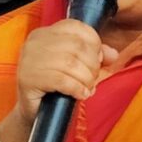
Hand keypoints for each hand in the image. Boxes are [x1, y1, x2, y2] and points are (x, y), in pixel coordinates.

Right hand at [3, 20, 114, 139]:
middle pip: (76, 45)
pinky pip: (61, 80)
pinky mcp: (28, 79)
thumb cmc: (56, 88)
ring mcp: (29, 60)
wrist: (34, 114)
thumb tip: (113, 54)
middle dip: (92, 64)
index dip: (93, 43)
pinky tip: (80, 95)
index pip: (75, 27)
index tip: (98, 60)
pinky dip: (77, 88)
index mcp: (45, 33)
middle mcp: (35, 42)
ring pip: (70, 63)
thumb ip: (94, 56)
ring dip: (86, 79)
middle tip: (93, 79)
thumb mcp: (77, 68)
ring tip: (87, 89)